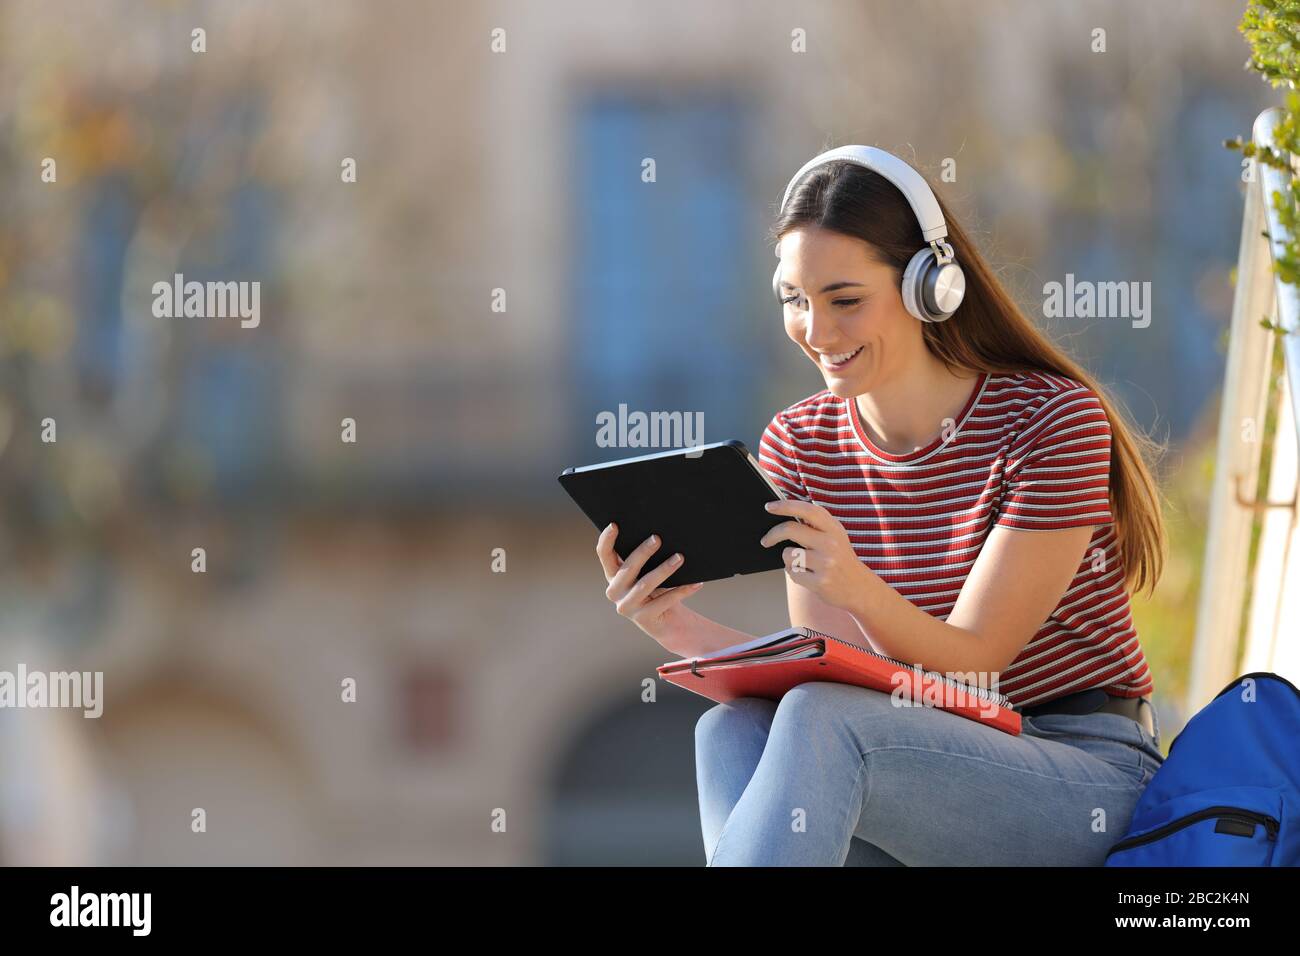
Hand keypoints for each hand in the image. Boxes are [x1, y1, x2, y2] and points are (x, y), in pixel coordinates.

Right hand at [597, 523, 703, 646]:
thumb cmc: (657, 589)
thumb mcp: (645, 572)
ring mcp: (627, 607)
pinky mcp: (643, 619)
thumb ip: (643, 558)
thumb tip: (658, 534)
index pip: (604, 554)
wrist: (667, 621)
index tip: (614, 524)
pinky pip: (665, 601)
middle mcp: (614, 591)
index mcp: (612, 575)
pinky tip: (695, 582)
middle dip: (643, 552)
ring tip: (680, 558)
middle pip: (628, 568)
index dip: (606, 539)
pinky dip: (682, 590)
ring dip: (664, 569)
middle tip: (658, 538)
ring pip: (646, 584)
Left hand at [760, 499, 869, 611]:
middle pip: (790, 530)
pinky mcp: (820, 582)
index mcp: (834, 528)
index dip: (785, 506)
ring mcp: (825, 563)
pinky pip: (792, 573)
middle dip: (772, 535)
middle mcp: (831, 543)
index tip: (769, 507)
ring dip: (789, 560)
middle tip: (766, 540)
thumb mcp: (835, 535)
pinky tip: (808, 575)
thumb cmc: (841, 559)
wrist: (859, 588)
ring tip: (803, 564)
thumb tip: (785, 513)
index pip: (807, 510)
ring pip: (788, 554)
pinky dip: (795, 574)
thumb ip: (816, 524)